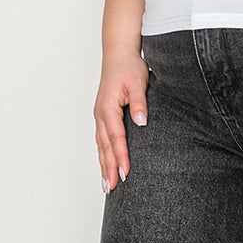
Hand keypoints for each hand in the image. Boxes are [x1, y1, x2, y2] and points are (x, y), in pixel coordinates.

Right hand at [94, 49, 149, 191]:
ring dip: (103, 165)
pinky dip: (103, 155)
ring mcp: (100, 116)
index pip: (116, 138)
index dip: (121, 157)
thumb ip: (140, 104)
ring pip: (101, 146)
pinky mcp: (103, 116)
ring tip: (106, 185)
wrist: (118, 55)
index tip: (126, 173)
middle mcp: (101, 115)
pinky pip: (102, 140)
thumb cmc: (128, 67)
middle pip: (104, 147)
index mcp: (108, 108)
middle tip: (112, 188)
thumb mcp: (138, 83)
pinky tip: (106, 167)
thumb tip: (141, 122)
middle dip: (108, 168)